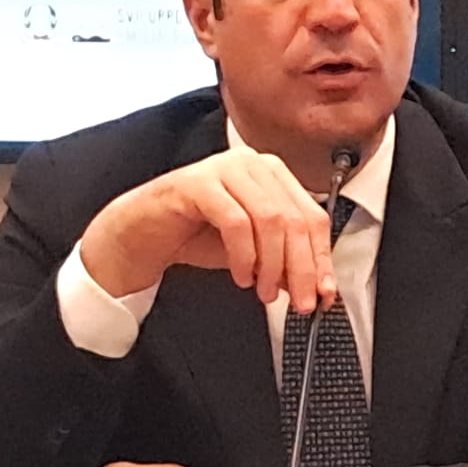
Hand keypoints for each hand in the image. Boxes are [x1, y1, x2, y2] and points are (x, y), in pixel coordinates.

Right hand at [78, 147, 336, 312]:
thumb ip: (285, 263)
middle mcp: (253, 164)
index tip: (325, 293)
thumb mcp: (254, 253)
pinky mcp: (198, 182)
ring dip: (272, 265)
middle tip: (301, 302)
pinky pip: (236, 222)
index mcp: (273, 175)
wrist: (142, 234)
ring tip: (263, 292)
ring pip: (270, 220)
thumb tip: (319, 288)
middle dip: (302, 268)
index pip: (313, 216)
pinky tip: (242, 276)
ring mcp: (225, 168)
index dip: (322, 258)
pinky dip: (244, 255)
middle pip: (295, 219)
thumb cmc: (198, 236)